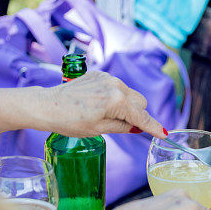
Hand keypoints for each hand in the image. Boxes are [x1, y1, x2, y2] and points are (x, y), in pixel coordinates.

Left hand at [37, 71, 165, 137]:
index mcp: (117, 101)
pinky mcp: (99, 74)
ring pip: (130, 94)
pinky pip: (117, 87)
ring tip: (105, 113)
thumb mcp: (99, 129)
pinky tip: (98, 103)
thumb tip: (138, 127)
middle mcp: (116, 86)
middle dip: (136, 114)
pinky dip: (115, 96)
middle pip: (140, 102)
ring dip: (126, 104)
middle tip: (121, 125)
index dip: (153, 127)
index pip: (142, 116)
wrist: (47, 105)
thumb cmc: (69, 121)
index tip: (164, 134)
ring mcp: (107, 78)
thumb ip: (123, 126)